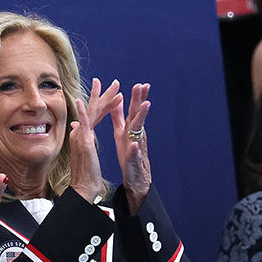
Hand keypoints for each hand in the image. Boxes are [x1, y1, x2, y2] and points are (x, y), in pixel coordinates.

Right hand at [69, 78, 121, 202]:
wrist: (84, 185)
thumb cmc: (86, 173)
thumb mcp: (85, 152)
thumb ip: (82, 137)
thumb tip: (75, 126)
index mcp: (85, 135)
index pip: (95, 115)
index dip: (104, 103)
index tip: (113, 93)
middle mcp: (81, 133)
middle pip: (93, 110)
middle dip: (103, 95)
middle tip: (112, 82)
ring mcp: (81, 137)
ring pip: (91, 113)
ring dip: (100, 98)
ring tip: (112, 86)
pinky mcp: (83, 143)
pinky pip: (82, 125)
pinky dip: (82, 113)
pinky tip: (81, 102)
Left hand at [111, 82, 151, 214]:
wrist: (135, 177)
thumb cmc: (128, 153)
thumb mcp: (121, 132)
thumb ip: (118, 116)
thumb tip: (116, 99)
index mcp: (130, 128)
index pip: (134, 110)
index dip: (136, 97)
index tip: (139, 83)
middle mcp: (136, 135)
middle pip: (138, 115)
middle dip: (140, 101)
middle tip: (142, 86)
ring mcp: (136, 147)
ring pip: (140, 131)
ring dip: (142, 118)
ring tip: (144, 106)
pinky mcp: (133, 160)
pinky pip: (134, 154)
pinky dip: (135, 149)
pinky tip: (134, 144)